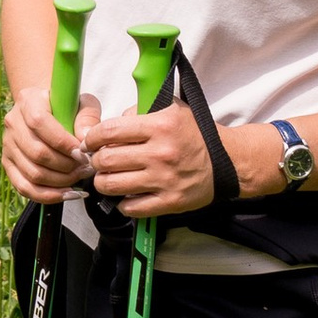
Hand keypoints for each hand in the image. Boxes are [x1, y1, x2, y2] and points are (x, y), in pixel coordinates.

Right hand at [4, 86, 99, 203]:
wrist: (46, 111)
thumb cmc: (67, 107)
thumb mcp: (82, 103)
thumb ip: (87, 117)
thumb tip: (85, 139)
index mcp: (28, 101)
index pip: (40, 123)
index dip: (63, 142)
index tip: (82, 153)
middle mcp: (13, 123)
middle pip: (37, 153)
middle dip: (66, 166)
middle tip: (86, 167)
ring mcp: (8, 145)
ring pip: (32, 174)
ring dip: (61, 181)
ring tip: (80, 177)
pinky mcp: (8, 164)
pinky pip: (25, 188)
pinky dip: (49, 196)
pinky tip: (68, 193)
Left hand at [85, 101, 218, 217]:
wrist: (226, 161)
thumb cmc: (195, 134)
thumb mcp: (171, 110)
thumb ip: (140, 112)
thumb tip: (109, 127)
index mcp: (159, 126)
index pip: (109, 131)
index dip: (92, 138)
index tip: (90, 142)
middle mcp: (160, 153)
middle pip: (106, 160)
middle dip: (96, 161)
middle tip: (99, 161)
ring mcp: (164, 180)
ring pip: (112, 185)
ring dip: (104, 183)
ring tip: (108, 178)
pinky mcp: (169, 201)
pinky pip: (131, 208)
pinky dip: (123, 203)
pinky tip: (127, 195)